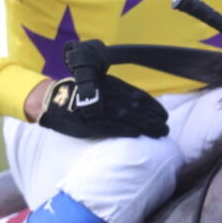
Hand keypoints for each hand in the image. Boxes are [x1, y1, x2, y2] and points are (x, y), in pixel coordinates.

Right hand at [38, 73, 168, 138]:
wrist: (54, 100)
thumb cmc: (80, 96)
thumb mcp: (101, 89)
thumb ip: (118, 94)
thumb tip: (139, 103)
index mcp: (112, 87)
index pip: (137, 97)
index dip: (152, 107)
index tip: (165, 115)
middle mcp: (109, 97)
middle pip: (136, 109)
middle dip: (153, 119)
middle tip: (167, 128)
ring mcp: (100, 110)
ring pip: (128, 118)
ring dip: (145, 126)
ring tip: (160, 133)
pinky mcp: (90, 123)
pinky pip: (110, 126)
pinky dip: (125, 129)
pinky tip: (137, 134)